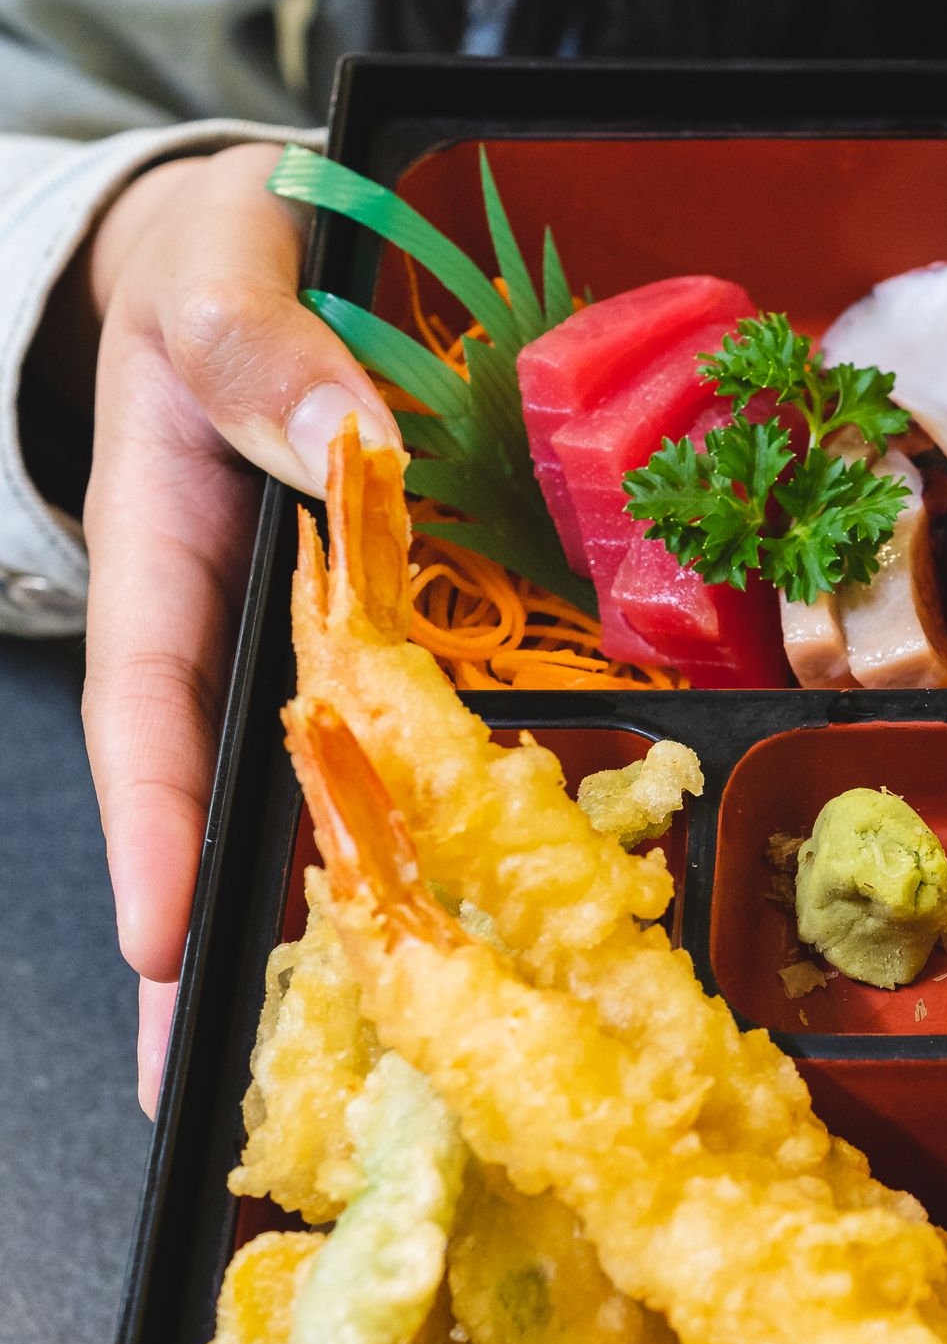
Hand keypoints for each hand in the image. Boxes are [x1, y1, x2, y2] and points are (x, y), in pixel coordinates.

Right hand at [61, 142, 400, 1113]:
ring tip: (306, 1070)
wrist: (240, 253)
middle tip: (198, 1090)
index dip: (149, 827)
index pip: (142, 712)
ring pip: (278, 804)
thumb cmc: (210, 263)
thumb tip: (349, 436)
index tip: (152, 939)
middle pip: (199, 806)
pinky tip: (406, 936)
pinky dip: (374, 842)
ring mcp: (280, 646)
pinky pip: (361, 754)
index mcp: (163, 556)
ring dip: (287, 930)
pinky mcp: (347, 644)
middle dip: (193, 947)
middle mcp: (217, 626)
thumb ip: (261, 352)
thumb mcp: (217, 273)